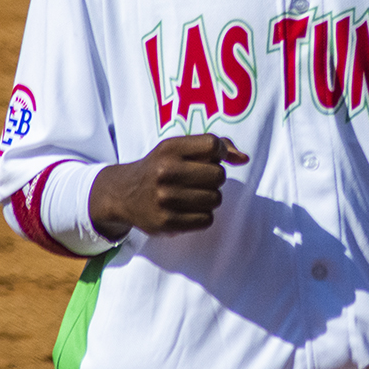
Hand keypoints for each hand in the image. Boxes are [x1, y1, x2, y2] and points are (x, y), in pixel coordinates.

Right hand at [89, 135, 248, 238]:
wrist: (123, 193)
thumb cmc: (161, 166)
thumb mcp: (179, 148)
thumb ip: (215, 147)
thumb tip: (244, 159)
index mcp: (170, 148)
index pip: (213, 145)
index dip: (219, 153)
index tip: (210, 159)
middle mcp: (166, 172)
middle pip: (219, 175)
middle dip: (214, 178)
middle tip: (198, 180)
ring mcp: (165, 198)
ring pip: (215, 199)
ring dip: (209, 198)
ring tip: (192, 195)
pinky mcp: (166, 222)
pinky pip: (207, 220)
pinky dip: (202, 215)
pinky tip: (187, 209)